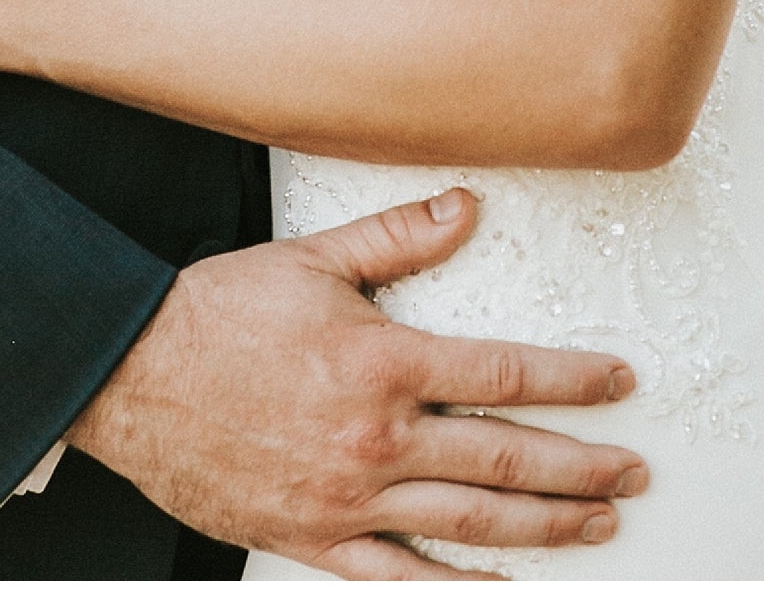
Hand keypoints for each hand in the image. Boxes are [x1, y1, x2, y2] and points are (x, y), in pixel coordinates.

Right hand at [69, 186, 648, 577]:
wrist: (132, 376)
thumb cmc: (217, 315)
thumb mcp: (314, 259)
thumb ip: (399, 236)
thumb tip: (465, 206)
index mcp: (383, 362)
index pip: (503, 375)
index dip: (572, 382)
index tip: (618, 384)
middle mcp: (377, 438)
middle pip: (505, 462)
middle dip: (581, 468)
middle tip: (632, 472)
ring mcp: (350, 499)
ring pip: (471, 525)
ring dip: (545, 525)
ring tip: (597, 524)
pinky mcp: (316, 540)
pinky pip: (401, 578)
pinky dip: (460, 589)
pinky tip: (506, 587)